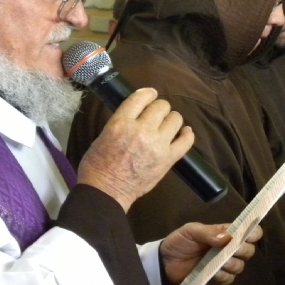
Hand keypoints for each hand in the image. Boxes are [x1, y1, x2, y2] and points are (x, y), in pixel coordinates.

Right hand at [77, 88, 193, 211]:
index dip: (148, 93)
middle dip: (159, 108)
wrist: (107, 191)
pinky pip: (186, 140)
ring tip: (167, 125)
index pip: (140, 97)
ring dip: (171, 119)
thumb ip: (121, 122)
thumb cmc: (97, 165)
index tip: (151, 95)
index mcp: (121, 122)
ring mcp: (158, 145)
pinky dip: (187, 134)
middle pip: (161, 106)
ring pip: (176, 119)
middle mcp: (142, 130)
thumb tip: (135, 114)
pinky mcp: (168, 159)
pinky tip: (183, 133)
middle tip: (156, 115)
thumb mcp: (103, 135)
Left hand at [160, 223, 260, 284]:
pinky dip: (223, 276)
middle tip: (232, 250)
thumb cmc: (179, 242)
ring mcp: (223, 265)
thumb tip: (228, 237)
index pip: (248, 232)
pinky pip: (228, 280)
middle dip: (243, 250)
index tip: (250, 236)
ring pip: (239, 266)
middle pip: (248, 251)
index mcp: (225, 233)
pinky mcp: (217, 280)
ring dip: (232, 264)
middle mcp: (228, 249)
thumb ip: (209, 232)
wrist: (164, 261)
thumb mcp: (191, 231)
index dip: (253, 233)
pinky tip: (214, 272)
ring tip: (220, 262)